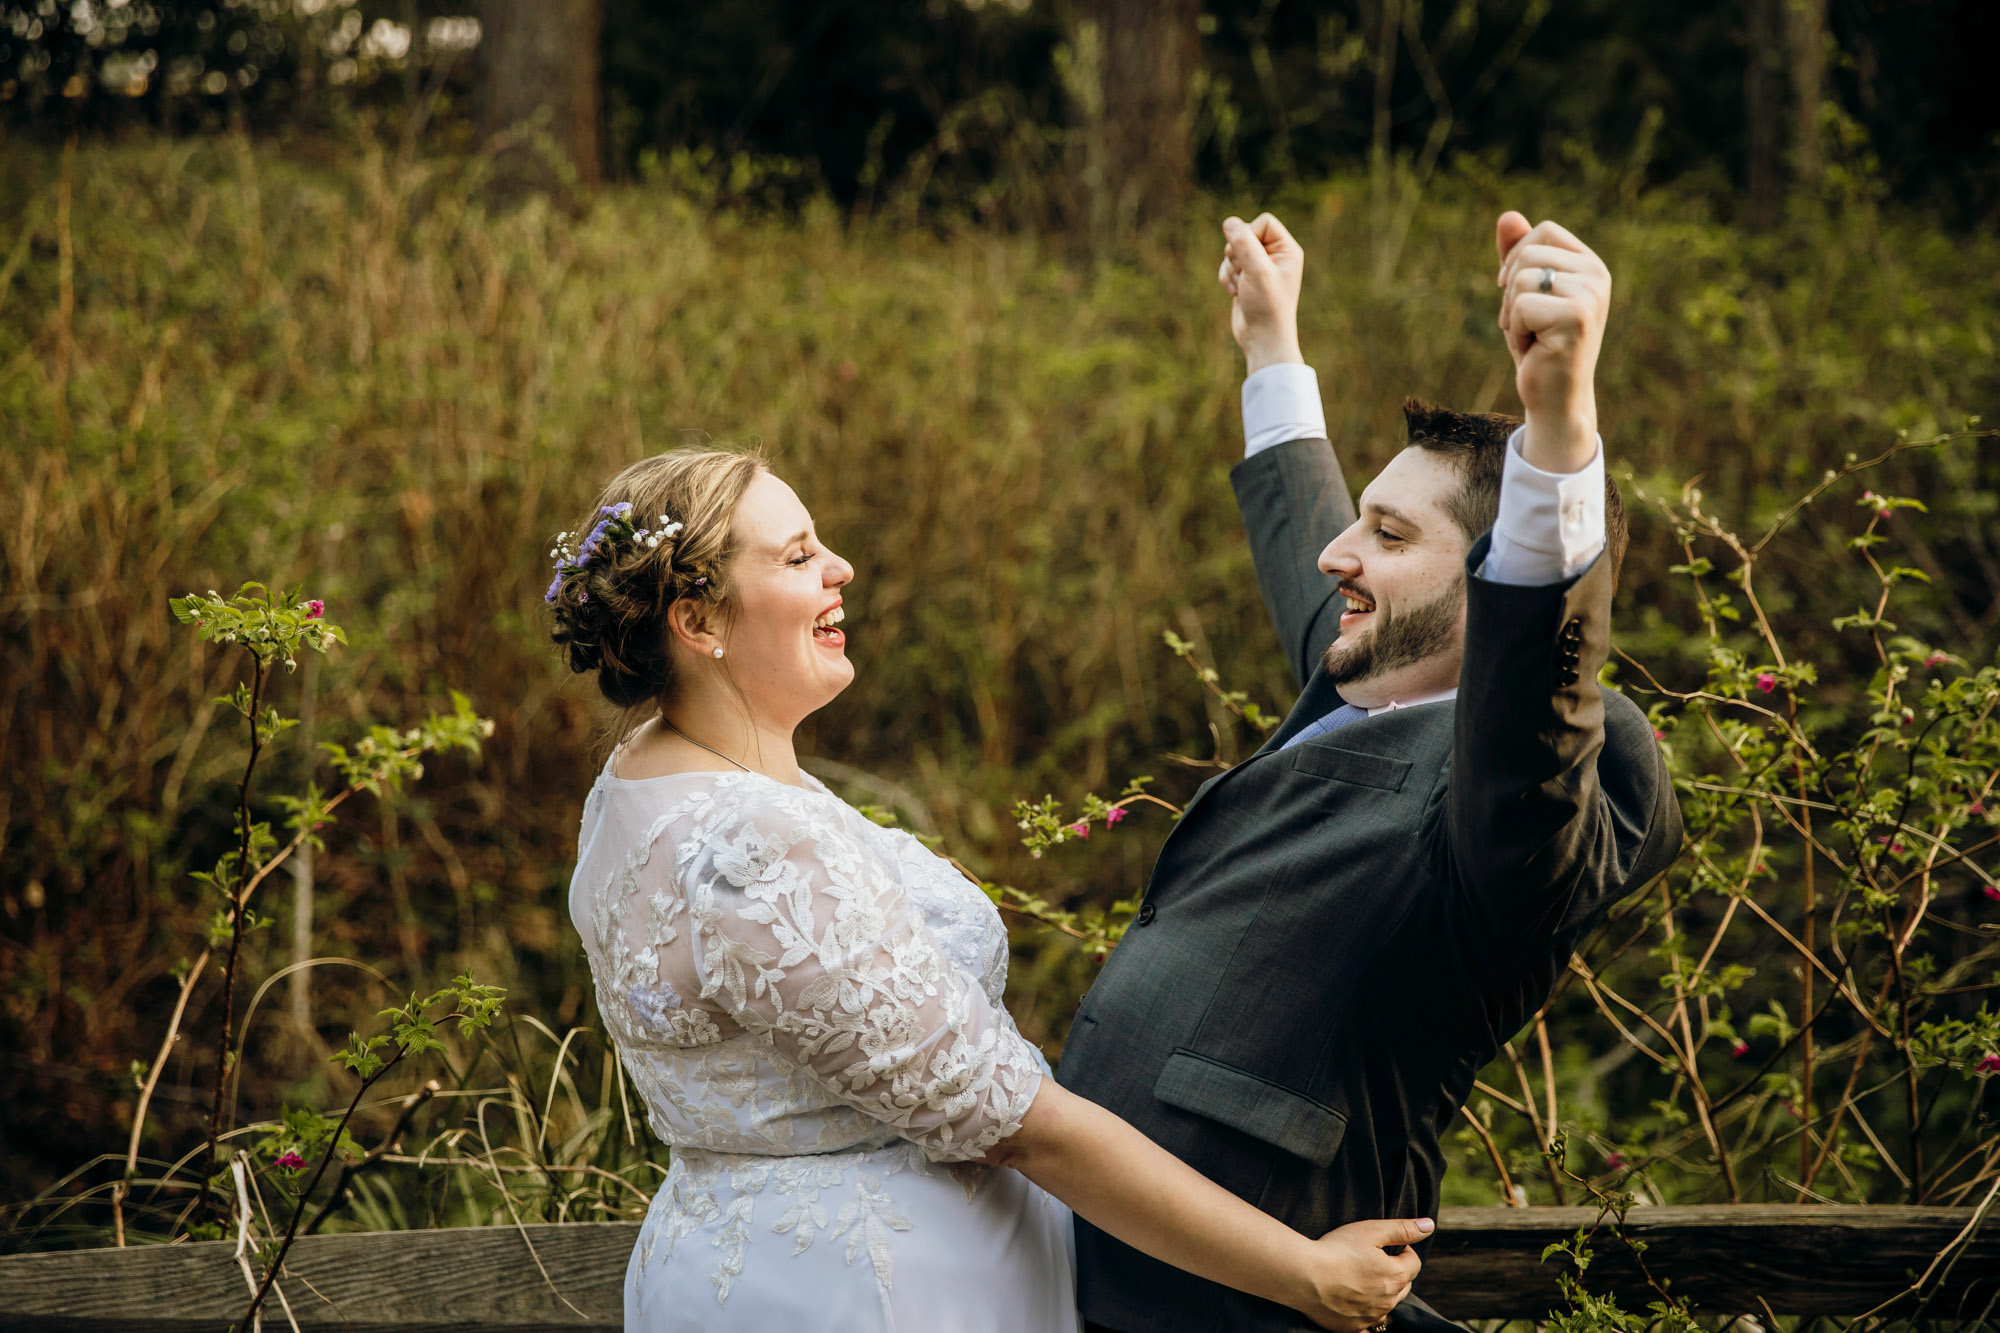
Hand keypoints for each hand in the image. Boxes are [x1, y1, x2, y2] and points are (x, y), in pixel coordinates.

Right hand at [1218, 212, 1304, 373]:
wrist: (1262, 338)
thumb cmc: (1266, 306)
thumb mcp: (1256, 271)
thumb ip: (1243, 244)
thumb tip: (1229, 222)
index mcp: (1287, 250)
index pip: (1263, 222)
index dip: (1250, 234)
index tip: (1248, 255)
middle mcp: (1275, 256)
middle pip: (1244, 234)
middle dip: (1237, 254)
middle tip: (1244, 273)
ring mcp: (1259, 267)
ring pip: (1233, 251)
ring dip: (1231, 268)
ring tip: (1242, 287)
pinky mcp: (1245, 278)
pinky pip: (1227, 265)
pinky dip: (1226, 278)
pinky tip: (1235, 294)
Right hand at [1297, 1216, 1429, 1330]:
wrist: (1304, 1276)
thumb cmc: (1336, 1249)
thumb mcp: (1371, 1230)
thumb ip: (1403, 1229)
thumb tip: (1429, 1225)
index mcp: (1396, 1275)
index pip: (1413, 1262)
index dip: (1403, 1249)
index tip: (1387, 1243)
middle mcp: (1388, 1300)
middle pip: (1403, 1285)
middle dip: (1396, 1271)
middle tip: (1374, 1259)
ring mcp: (1371, 1316)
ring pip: (1388, 1305)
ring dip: (1383, 1293)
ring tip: (1362, 1278)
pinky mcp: (1354, 1327)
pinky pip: (1370, 1327)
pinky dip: (1369, 1317)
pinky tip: (1360, 1307)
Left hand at [1494, 211, 1610, 471]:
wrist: (1555, 398)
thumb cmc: (1539, 346)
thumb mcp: (1523, 295)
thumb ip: (1517, 256)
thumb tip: (1507, 215)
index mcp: (1591, 264)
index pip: (1544, 230)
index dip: (1517, 258)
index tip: (1515, 291)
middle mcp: (1598, 275)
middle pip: (1527, 254)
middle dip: (1510, 292)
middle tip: (1527, 324)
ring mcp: (1590, 295)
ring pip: (1521, 280)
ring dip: (1512, 314)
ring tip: (1533, 337)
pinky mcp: (1576, 318)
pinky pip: (1520, 305)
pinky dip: (1516, 331)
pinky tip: (1535, 348)